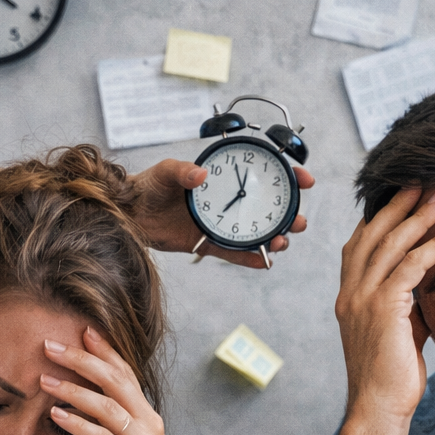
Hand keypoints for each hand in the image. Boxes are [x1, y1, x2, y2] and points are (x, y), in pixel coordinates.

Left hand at [42, 328, 183, 434]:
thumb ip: (94, 427)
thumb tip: (63, 405)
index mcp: (145, 416)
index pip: (124, 373)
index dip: (103, 349)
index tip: (78, 329)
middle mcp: (149, 424)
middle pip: (116, 380)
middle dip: (82, 359)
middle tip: (50, 344)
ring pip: (110, 405)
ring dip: (74, 390)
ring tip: (43, 379)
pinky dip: (78, 424)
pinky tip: (55, 415)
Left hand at [129, 158, 313, 268]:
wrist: (129, 213)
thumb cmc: (147, 186)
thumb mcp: (165, 172)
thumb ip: (182, 172)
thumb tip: (200, 176)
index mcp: (224, 177)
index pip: (262, 174)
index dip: (287, 176)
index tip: (304, 180)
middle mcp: (227, 201)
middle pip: (267, 208)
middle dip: (288, 215)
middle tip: (298, 221)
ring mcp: (220, 224)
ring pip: (255, 233)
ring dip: (273, 239)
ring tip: (281, 243)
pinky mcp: (208, 244)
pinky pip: (233, 253)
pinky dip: (250, 259)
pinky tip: (265, 262)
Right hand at [337, 187, 434, 426]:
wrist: (379, 407)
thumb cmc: (391, 377)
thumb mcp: (398, 331)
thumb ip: (407, 304)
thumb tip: (429, 284)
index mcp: (348, 298)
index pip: (358, 245)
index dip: (379, 218)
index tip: (401, 198)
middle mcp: (350, 293)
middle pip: (372, 234)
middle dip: (398, 205)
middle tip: (421, 182)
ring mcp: (362, 299)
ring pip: (391, 244)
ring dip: (420, 217)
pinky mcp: (383, 307)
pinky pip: (411, 266)